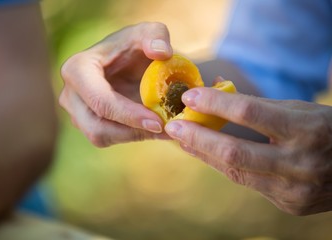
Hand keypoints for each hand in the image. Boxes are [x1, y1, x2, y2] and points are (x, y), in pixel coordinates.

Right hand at [59, 22, 171, 146]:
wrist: (128, 59)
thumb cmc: (136, 45)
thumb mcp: (150, 32)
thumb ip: (157, 36)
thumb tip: (161, 52)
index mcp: (78, 69)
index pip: (100, 100)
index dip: (128, 115)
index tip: (158, 122)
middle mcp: (70, 93)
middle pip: (97, 126)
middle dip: (132, 131)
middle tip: (165, 129)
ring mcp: (75, 111)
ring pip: (101, 137)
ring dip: (134, 136)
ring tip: (164, 129)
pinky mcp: (85, 123)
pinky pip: (107, 138)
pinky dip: (131, 136)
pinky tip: (153, 129)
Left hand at [165, 84, 331, 214]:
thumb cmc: (324, 128)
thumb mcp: (297, 109)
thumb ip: (255, 104)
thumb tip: (212, 89)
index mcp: (307, 129)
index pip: (250, 112)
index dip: (216, 103)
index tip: (189, 96)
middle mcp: (300, 163)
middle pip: (234, 152)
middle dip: (198, 137)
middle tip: (172, 126)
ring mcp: (294, 189)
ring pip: (235, 171)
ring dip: (204, 154)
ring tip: (183, 139)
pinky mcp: (289, 204)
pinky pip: (246, 182)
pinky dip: (223, 166)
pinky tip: (205, 154)